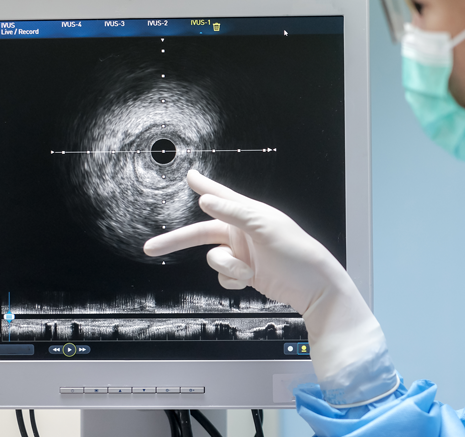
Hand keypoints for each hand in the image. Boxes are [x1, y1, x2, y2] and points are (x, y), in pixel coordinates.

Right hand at [143, 170, 397, 405]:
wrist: (313, 288)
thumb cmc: (296, 252)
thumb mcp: (266, 228)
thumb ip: (234, 213)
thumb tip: (205, 201)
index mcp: (248, 214)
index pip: (220, 196)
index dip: (203, 186)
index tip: (190, 176)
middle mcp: (242, 232)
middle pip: (201, 233)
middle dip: (177, 241)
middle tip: (151, 248)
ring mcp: (242, 254)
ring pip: (213, 260)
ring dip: (227, 268)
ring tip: (249, 271)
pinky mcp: (244, 274)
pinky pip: (223, 278)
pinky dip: (233, 281)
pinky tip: (251, 280)